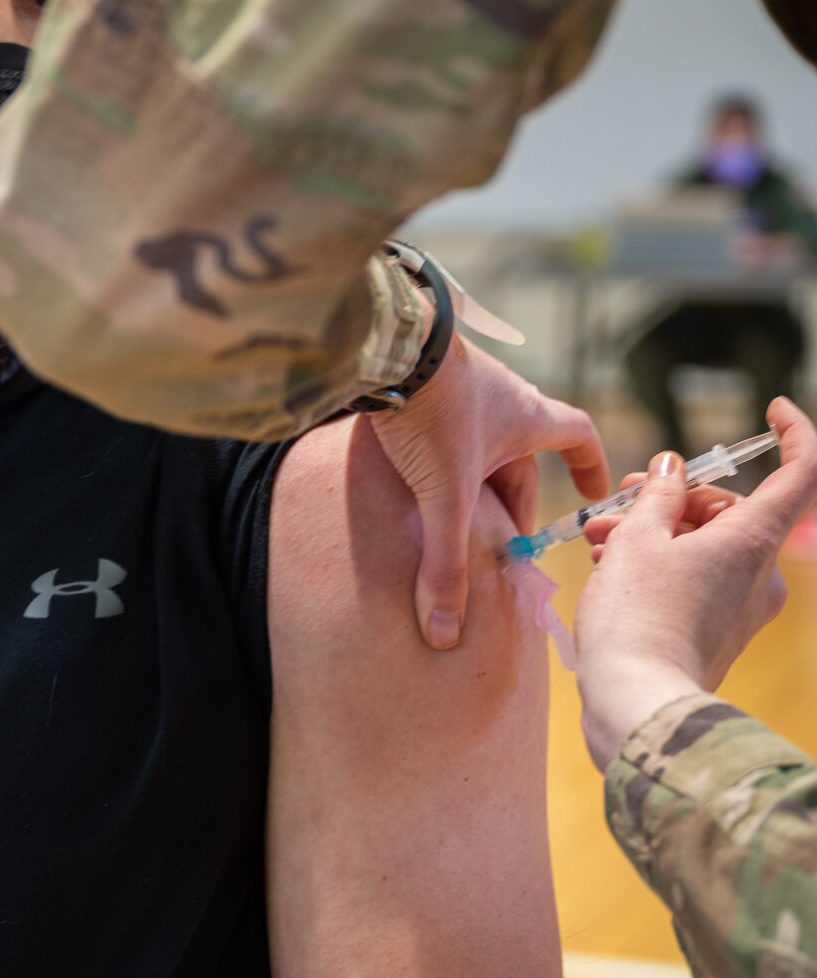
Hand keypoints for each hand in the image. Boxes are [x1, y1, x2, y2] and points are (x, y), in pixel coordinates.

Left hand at [367, 334, 607, 649]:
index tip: (594, 493)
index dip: (590, 465)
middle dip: (516, 499)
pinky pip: (443, 429)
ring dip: (474, 478)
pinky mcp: (424, 384)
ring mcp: (462, 386)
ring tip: (456, 518)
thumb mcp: (444, 497)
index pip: (578, 436)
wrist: (384, 344)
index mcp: (527, 417)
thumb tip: (447, 634)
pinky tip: (413, 481)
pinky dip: (439, 459)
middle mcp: (502, 397)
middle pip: (522, 455)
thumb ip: (445, 565)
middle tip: (503, 540)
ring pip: (479, 442)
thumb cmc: (432, 411)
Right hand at [574, 397, 816, 771]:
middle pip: (730, 511)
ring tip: (598, 537)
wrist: (636, 705)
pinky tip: (611, 566)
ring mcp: (743, 608)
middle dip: (671, 498)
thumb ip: (656, 495)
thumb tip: (669, 468)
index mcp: (752, 540)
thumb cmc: (637, 617)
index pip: (802, 472)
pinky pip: (697, 580)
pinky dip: (660, 565)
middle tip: (619, 498)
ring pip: (706, 546)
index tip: (772, 409)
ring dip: (655, 532)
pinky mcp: (719, 633)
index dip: (794, 433)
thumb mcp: (636, 539)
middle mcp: (760, 573)